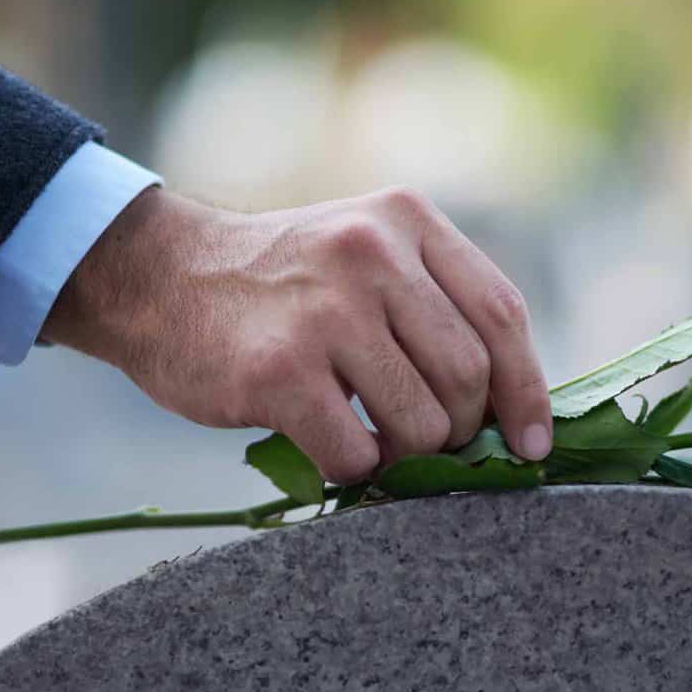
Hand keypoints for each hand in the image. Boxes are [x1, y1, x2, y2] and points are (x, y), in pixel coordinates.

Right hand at [41, 185, 552, 483]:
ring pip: (422, 422)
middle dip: (461, 430)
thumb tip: (514, 408)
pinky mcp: (279, 370)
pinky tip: (333, 449)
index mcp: (407, 220)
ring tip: (375, 443)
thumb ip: (435, 304)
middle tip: (427, 441)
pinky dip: (355, 471)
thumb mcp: (365, 253)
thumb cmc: (281, 287)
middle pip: (468, 376)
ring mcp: (325, 309)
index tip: (533, 442)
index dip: (528, 390)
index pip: (502, 313)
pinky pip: (356, 453)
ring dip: (407, 456)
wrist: (159, 277)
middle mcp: (371, 252)